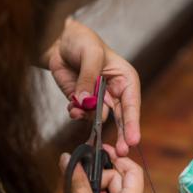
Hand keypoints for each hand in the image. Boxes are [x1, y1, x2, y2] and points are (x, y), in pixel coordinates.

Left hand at [45, 18, 140, 155]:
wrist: (59, 41)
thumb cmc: (82, 41)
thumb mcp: (90, 54)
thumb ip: (89, 78)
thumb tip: (86, 102)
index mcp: (125, 79)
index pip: (132, 104)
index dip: (132, 123)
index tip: (133, 140)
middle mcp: (115, 92)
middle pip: (121, 119)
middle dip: (120, 135)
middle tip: (120, 151)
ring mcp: (99, 99)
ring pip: (98, 118)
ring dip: (88, 117)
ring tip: (76, 110)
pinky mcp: (83, 102)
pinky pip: (82, 115)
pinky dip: (76, 113)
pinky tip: (72, 107)